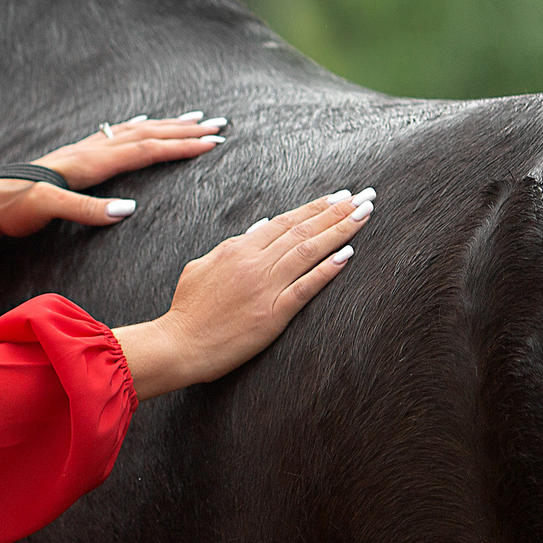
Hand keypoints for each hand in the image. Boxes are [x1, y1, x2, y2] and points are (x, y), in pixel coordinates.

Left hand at [0, 113, 227, 251]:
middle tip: (219, 124)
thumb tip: (128, 209)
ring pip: (134, 131)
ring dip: (166, 125)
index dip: (179, 147)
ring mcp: (82, 151)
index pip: (144, 150)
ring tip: (193, 118)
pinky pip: (117, 135)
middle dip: (184, 130)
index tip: (212, 143)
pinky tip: (143, 123)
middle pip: (145, 134)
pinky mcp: (75, 158)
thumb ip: (86, 209)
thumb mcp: (46, 210)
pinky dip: (138, 127)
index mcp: (88, 162)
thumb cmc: (12, 208)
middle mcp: (89, 150)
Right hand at [111, 189, 373, 399]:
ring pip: (309, 251)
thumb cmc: (187, 310)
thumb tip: (259, 228)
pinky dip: (327, 269)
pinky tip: (347, 254)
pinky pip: (306, 287)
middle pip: (302, 230)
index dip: (313, 208)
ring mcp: (265, 287)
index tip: (338, 197)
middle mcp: (254, 263)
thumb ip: (230, 247)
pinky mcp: (273, 314)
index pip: (283, 221)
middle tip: (364, 197)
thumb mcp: (201, 266)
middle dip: (336, 212)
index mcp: (236, 249)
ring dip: (340, 231)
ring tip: (364, 214)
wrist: (179, 345)